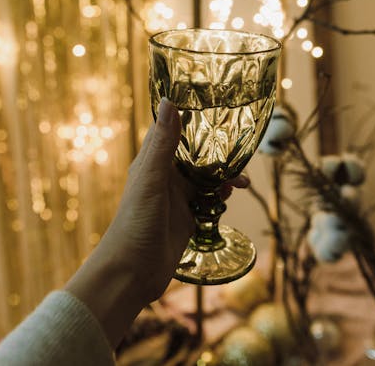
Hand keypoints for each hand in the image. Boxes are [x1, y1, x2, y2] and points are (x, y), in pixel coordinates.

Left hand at [65, 98, 247, 347]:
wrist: (132, 273)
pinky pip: (207, 200)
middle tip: (241, 149)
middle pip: (195, 155)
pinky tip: (231, 197)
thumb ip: (162, 143)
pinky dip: (220, 196)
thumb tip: (168, 100)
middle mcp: (164, 177)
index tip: (214, 104)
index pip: (170, 131)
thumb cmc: (135, 224)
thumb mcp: (151, 179)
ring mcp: (176, 199)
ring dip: (223, 176)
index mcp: (151, 162)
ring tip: (242, 181)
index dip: (189, 117)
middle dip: (217, 151)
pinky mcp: (187, 219)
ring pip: (204, 178)